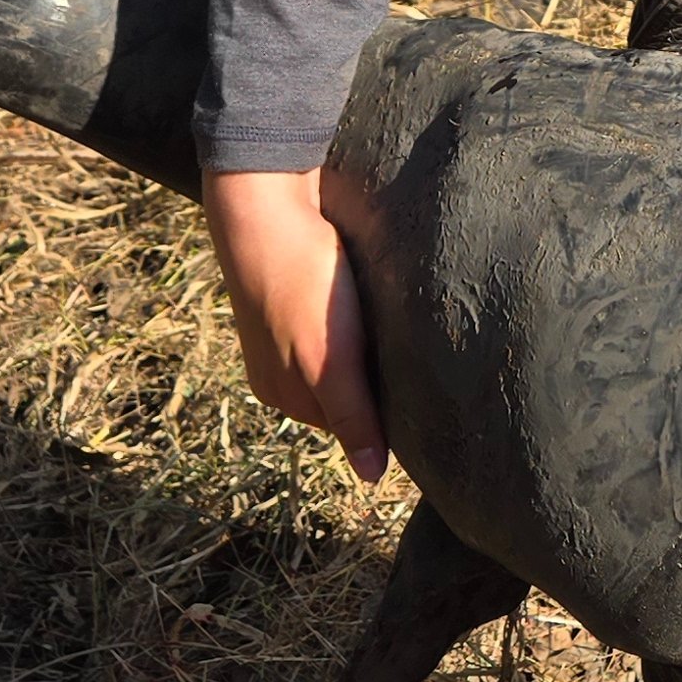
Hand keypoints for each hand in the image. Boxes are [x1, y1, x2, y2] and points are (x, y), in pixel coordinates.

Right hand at [202, 167, 386, 481]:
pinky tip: (367, 296)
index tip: (417, 389)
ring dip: (367, 345)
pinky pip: (333, 320)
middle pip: (343, 391)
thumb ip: (352, 418)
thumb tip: (370, 478)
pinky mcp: (293, 292)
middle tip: (411, 352)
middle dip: (375, 378)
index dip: (383, 409)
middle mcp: (278, 369)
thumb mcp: (330, 361)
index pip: (348, 423)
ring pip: (340, 355)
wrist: (264, 204)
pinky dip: (354, 315)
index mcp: (282, 393)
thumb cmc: (302, 282)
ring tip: (388, 322)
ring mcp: (282, 330)